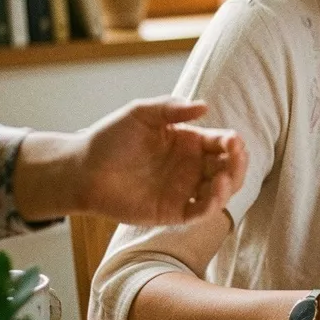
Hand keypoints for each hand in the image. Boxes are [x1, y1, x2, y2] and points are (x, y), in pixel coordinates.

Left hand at [75, 97, 246, 224]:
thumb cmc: (110, 138)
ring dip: (230, 185)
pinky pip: (200, 212)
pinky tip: (214, 195)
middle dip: (238, 164)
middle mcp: (191, 167)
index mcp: (189, 142)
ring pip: (221, 192)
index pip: (222, 143)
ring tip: (224, 178)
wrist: (81, 169)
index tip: (233, 140)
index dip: (233, 143)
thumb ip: (171, 108)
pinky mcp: (173, 212)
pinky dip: (212, 206)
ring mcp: (184, 190)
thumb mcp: (141, 113)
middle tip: (236, 157)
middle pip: (229, 168)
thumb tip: (205, 107)